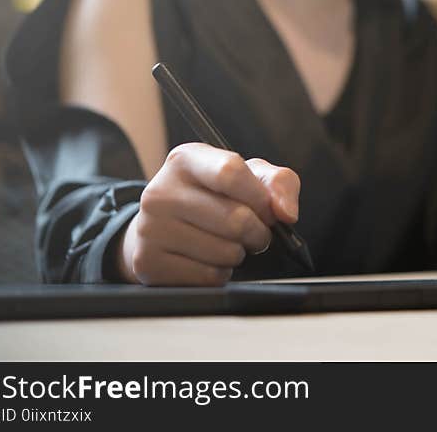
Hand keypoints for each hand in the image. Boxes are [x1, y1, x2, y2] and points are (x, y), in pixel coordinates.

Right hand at [117, 143, 300, 285]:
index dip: (260, 197)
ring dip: (239, 253)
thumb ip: (279, 183)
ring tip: (227, 243)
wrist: (164, 228)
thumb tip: (286, 213)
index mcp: (186, 160)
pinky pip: (209, 277)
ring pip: (225, 252)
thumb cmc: (215, 197)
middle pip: (235, 219)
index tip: (270, 210)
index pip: (230, 171)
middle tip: (253, 232)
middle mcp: (160, 191)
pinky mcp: (149, 263)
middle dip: (258, 232)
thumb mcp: (249, 177)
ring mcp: (150, 228)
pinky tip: (208, 259)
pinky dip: (220, 273)